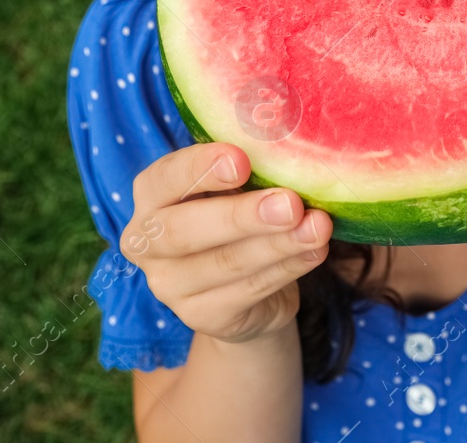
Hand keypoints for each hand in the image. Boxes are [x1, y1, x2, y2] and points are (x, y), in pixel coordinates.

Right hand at [122, 142, 332, 343]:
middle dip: (242, 215)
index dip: (201, 168)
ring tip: (318, 227)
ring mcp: (169, 286)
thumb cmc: (236, 215)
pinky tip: (315, 251)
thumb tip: (289, 150)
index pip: (165, 178)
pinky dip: (288, 268)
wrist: (243, 289)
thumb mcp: (236, 187)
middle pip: (185, 230)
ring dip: (278, 244)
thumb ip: (249, 171)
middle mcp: (147, 243)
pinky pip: (249, 290)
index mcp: (151, 196)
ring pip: (225, 263)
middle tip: (289, 204)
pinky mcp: (201, 316)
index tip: (242, 160)